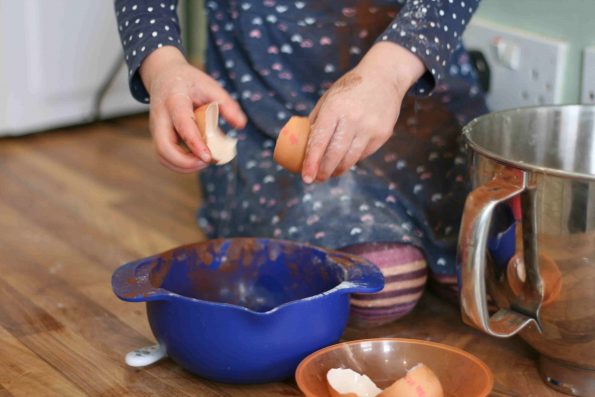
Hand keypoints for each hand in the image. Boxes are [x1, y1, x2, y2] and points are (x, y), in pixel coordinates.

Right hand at [140, 46, 246, 172]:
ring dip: (183, 166)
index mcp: (175, 100)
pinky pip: (165, 157)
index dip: (195, 144)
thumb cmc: (190, 82)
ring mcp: (156, 129)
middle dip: (185, 162)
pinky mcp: (158, 137)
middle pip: (164, 148)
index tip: (209, 158)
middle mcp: (160, 117)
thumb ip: (227, 104)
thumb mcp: (211, 86)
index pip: (182, 125)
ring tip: (205, 161)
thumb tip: (241, 125)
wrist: (164, 76)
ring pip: (162, 156)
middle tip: (208, 161)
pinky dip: (180, 164)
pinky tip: (196, 159)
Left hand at [302, 42, 424, 182]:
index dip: (311, 162)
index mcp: (334, 108)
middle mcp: (353, 119)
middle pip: (335, 155)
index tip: (306, 177)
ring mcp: (370, 128)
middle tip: (316, 179)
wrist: (385, 76)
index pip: (319, 141)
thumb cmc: (351, 87)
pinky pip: (364, 154)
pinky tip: (347, 159)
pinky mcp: (383, 134)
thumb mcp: (329, 97)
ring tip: (330, 172)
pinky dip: (353, 159)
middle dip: (323, 171)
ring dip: (338, 169)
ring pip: (350, 159)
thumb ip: (317, 120)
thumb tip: (304, 146)